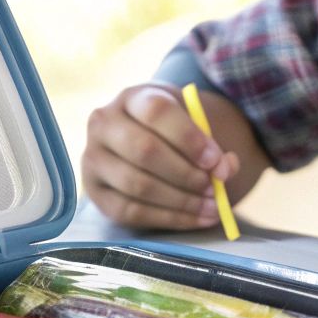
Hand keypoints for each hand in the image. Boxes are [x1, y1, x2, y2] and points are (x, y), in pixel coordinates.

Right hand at [82, 83, 239, 229]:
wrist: (143, 143)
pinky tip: (196, 219)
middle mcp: (103, 123)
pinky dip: (169, 219)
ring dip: (180, 200)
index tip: (215, 160)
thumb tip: (224, 169)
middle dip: (185, 173)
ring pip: (137, 184)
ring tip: (211, 206)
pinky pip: (131, 211)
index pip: (157, 111)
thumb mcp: (193, 127)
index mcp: (132, 98)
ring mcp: (93, 158)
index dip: (188, 137)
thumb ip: (212, 146)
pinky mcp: (95, 191)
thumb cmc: (172, 132)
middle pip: (144, 150)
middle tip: (213, 187)